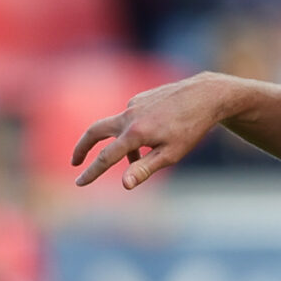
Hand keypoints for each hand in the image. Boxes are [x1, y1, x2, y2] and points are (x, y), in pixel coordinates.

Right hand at [71, 73, 230, 189]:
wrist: (205, 95)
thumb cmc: (191, 129)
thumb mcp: (171, 154)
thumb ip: (145, 169)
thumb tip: (124, 185)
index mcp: (136, 133)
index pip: (106, 157)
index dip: (91, 172)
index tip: (80, 183)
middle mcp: (129, 116)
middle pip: (95, 131)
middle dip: (82, 147)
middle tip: (75, 162)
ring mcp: (134, 104)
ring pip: (117, 127)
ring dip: (121, 145)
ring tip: (136, 158)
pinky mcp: (140, 98)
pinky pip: (130, 119)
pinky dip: (133, 132)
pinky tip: (155, 134)